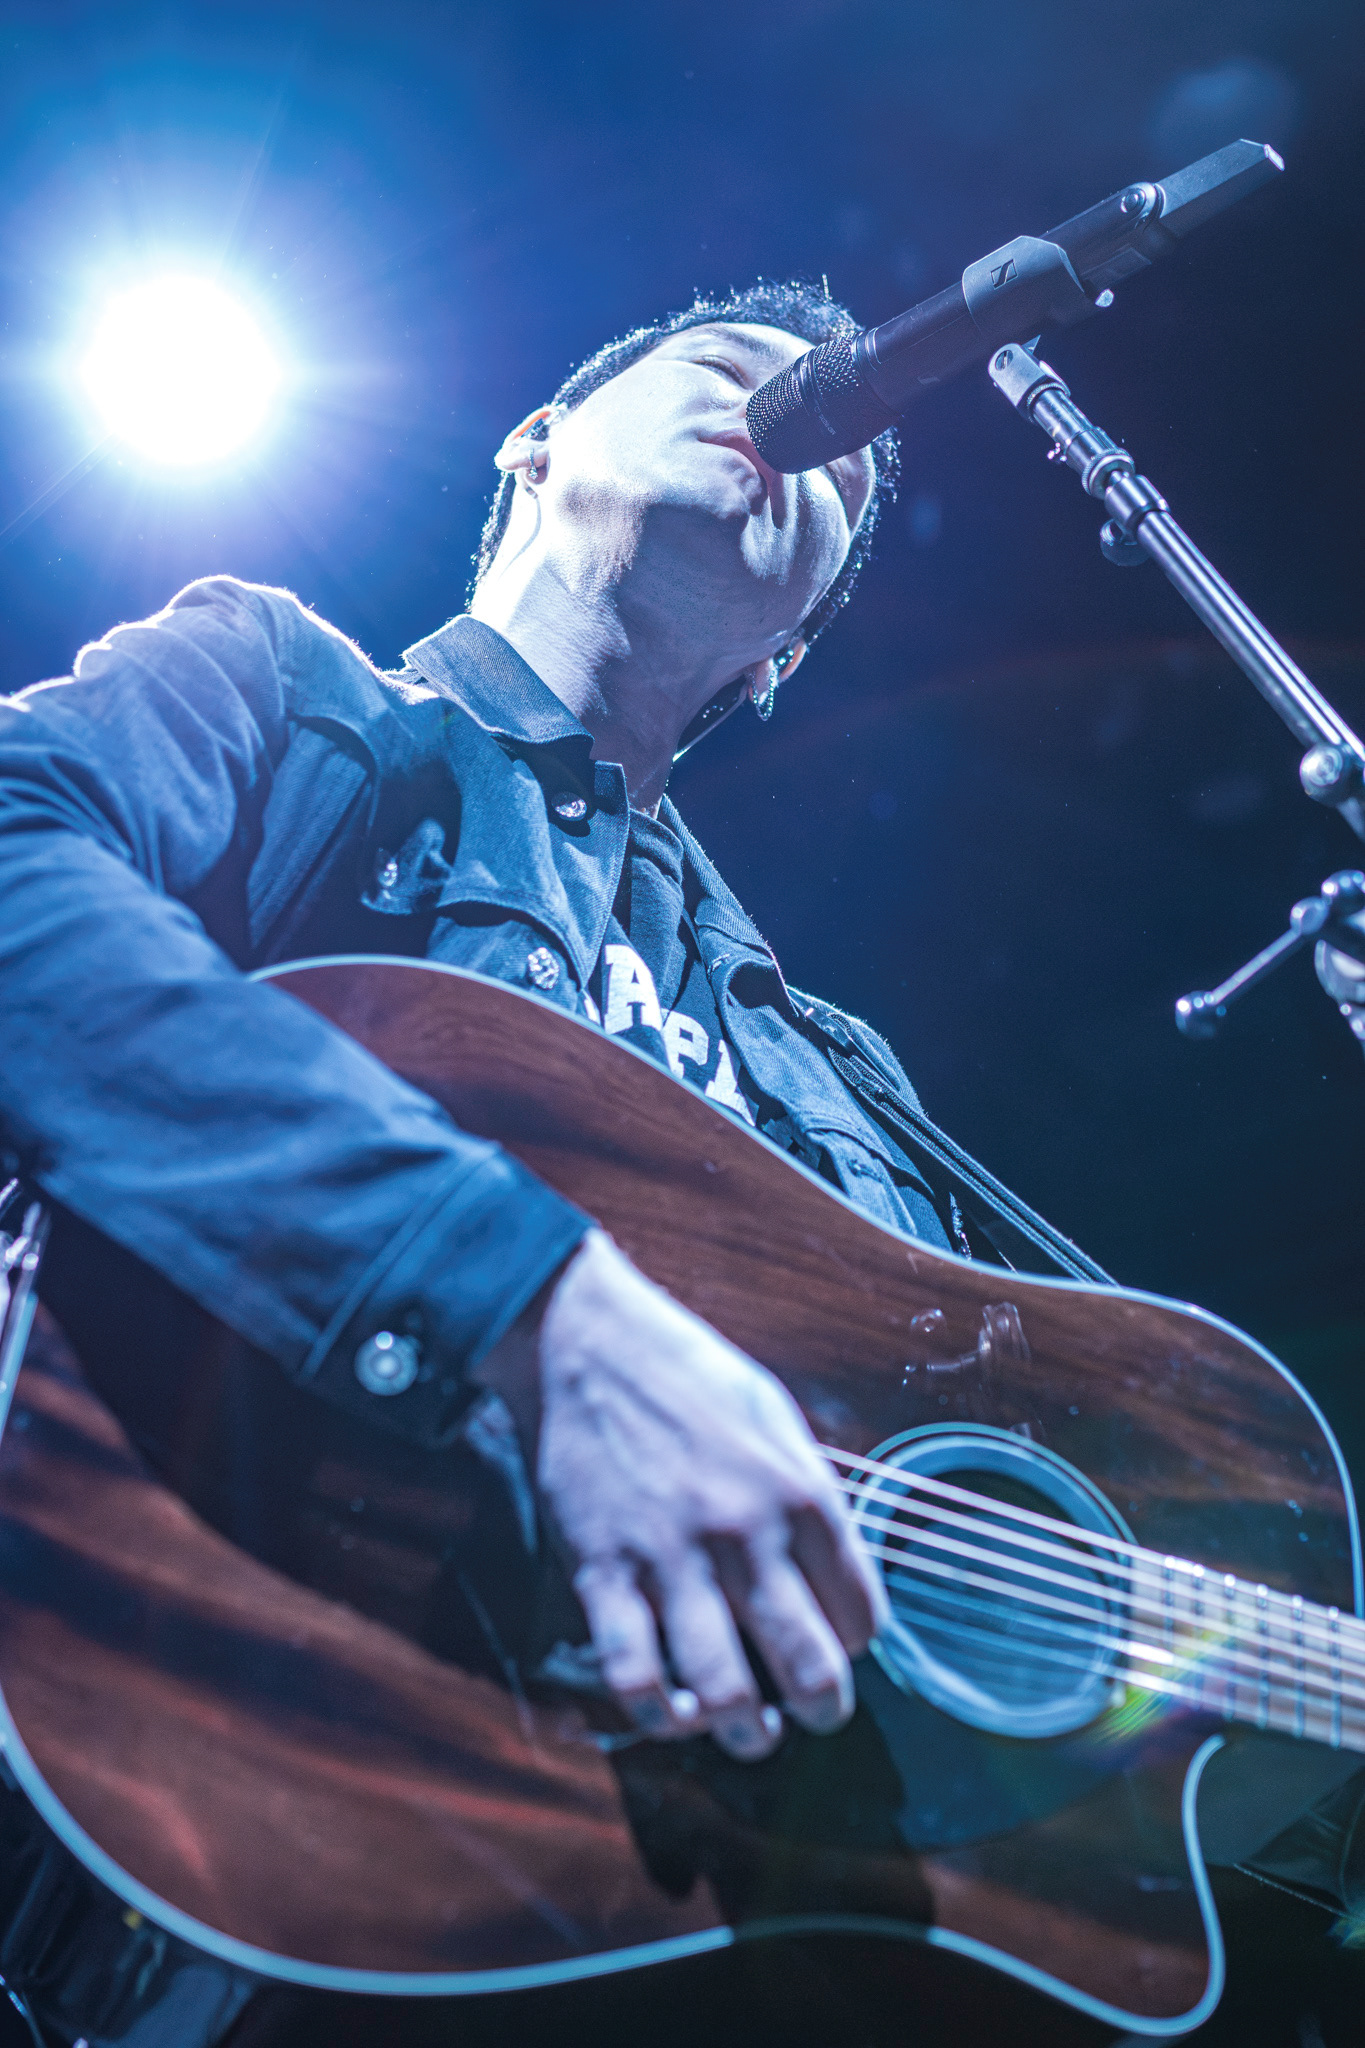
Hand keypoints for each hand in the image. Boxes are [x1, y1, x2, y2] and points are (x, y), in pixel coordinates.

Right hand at [476, 1229, 886, 1759]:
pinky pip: (635, 1676)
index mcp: (803, 1494)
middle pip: (811, 1669)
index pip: (860, 1617)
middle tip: (812, 1717)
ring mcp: (673, 1559)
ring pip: (727, 1693)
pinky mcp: (603, 1572)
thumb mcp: (775, 1418)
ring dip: (746, 1733)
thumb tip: (834, 1570)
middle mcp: (747, 1534)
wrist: (587, 1342)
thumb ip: (807, 1495)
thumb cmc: (688, 1376)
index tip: (834, 1644)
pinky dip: (657, 1715)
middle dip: (822, 1712)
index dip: (852, 1645)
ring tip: (749, 1733)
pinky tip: (672, 1713)